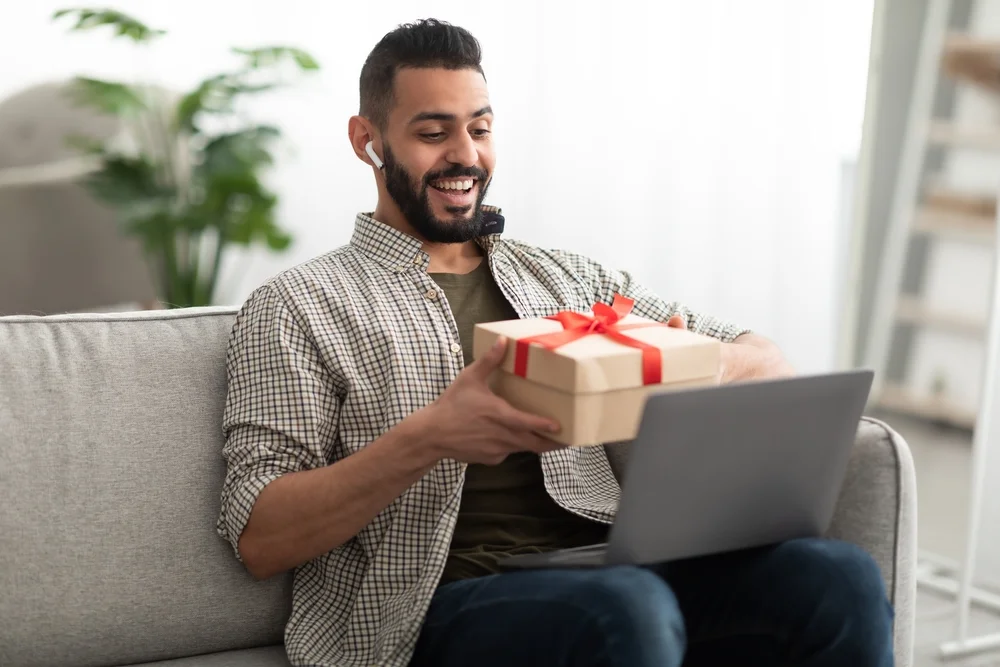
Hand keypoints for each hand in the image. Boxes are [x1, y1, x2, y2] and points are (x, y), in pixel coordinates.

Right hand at [419, 336, 565, 464]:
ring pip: (522, 449)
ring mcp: (497, 450)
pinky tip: (506, 436)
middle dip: (552, 443)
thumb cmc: (451, 406)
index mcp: (500, 415)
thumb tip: (503, 341)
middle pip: (534, 445)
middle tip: (566, 439)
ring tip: (547, 438)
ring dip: (534, 444)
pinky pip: (506, 452)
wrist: (431, 435)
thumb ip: (489, 360)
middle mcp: (502, 436)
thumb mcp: (470, 378)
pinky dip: (511, 445)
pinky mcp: (490, 459)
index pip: (529, 423)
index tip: (561, 428)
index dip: (546, 427)